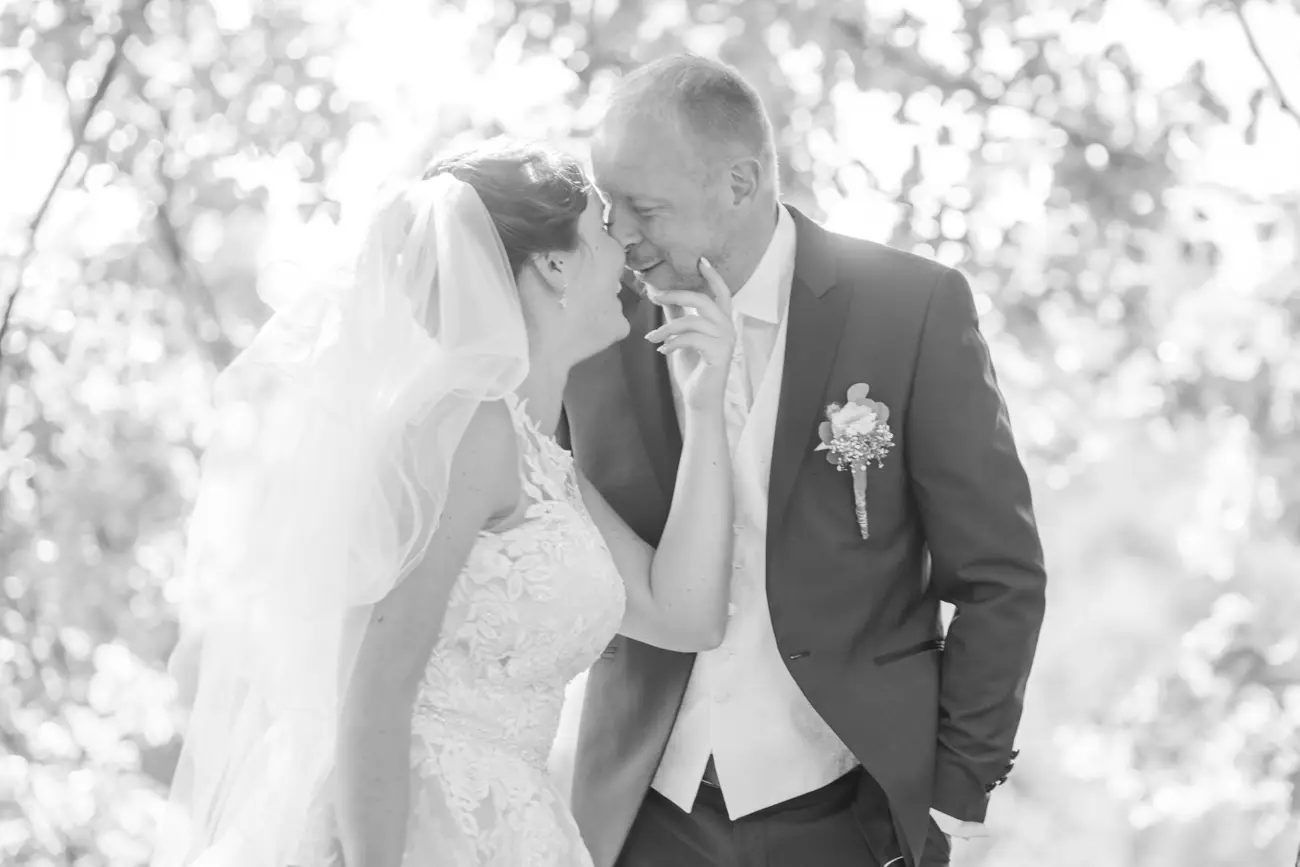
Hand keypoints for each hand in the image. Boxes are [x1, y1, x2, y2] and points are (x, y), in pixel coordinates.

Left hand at [644, 258, 735, 412]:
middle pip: (703, 301)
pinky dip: (672, 343)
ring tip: (651, 338)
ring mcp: (726, 341)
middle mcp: (728, 328)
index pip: (721, 293)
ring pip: (692, 321)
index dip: (713, 276)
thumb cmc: (692, 369)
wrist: (700, 400)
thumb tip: (661, 294)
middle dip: (676, 295)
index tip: (700, 260)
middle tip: (654, 295)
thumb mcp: (682, 338)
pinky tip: (661, 350)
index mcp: (722, 322)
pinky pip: (691, 339)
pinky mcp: (719, 354)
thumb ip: (677, 316)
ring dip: (667, 328)